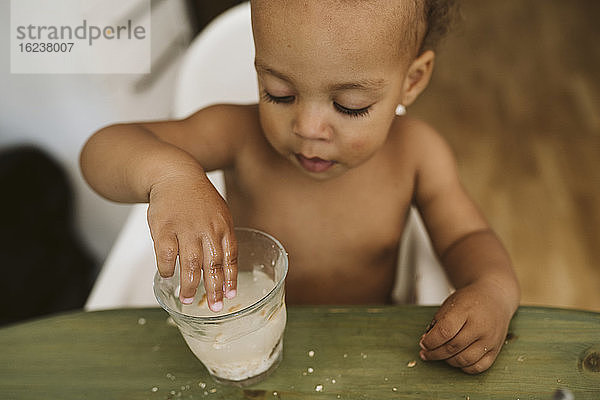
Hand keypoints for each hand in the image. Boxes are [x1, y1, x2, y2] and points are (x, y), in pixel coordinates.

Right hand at [147, 173, 237, 311]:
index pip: (230, 257)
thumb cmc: (198, 199)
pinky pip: (166, 255)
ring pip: (190, 264)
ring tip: (189, 300)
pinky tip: (168, 277)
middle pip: (213, 264)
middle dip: (215, 289)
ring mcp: (185, 229)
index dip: (231, 279)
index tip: (230, 296)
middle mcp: (206, 229)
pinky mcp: (164, 228)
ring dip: (190, 285)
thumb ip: (223, 240)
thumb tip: (226, 271)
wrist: (175, 176)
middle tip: (214, 308)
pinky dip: (168, 270)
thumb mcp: (220, 214)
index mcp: (223, 226)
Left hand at [418, 280, 514, 373]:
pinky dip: (464, 367)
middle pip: (453, 347)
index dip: (430, 341)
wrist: (495, 298)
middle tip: (425, 352)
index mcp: (466, 311)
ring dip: (447, 361)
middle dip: (434, 353)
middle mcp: (481, 327)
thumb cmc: (469, 301)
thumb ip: (438, 322)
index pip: (445, 331)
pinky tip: (455, 359)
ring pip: (464, 360)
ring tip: (439, 355)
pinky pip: (478, 367)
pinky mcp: (496, 350)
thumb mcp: (450, 304)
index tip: (422, 343)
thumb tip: (427, 344)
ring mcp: (490, 340)